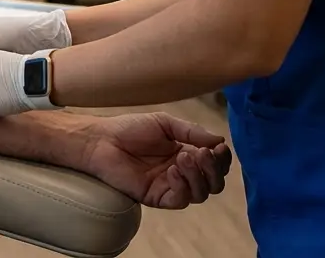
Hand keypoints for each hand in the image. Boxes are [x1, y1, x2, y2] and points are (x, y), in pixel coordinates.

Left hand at [81, 113, 232, 209]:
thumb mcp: (165, 123)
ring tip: (184, 157)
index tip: (219, 147)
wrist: (102, 140)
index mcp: (186, 154)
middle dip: (214, 169)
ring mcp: (169, 186)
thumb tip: (220, 140)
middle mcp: (182, 173)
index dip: (222, 159)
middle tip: (202, 153)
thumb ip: (191, 131)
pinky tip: (172, 170)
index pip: (215, 164)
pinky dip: (182, 187)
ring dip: (198, 176)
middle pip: (213, 183)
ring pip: (201, 194)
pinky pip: (179, 200)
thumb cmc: (130, 129)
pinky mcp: (156, 197)